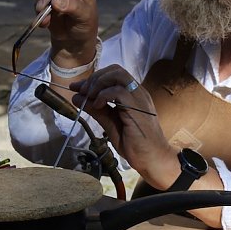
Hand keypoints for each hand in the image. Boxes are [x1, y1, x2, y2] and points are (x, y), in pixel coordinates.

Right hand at [36, 0, 98, 66]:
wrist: (74, 42)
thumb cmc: (85, 26)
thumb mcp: (84, 17)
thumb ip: (73, 7)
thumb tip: (56, 0)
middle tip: (44, 6)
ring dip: (41, 3)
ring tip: (45, 18)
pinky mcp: (45, 2)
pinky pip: (37, 2)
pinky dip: (39, 13)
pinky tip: (44, 23)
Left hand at [71, 65, 178, 189]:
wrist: (153, 159)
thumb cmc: (135, 145)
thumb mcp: (110, 124)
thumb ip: (97, 110)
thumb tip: (77, 97)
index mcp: (133, 95)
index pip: (113, 75)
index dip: (93, 79)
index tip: (77, 88)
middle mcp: (138, 92)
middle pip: (115, 70)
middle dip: (95, 78)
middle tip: (83, 92)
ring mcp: (139, 99)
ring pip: (118, 75)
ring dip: (99, 83)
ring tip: (90, 97)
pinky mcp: (137, 108)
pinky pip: (119, 92)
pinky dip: (104, 95)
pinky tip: (98, 106)